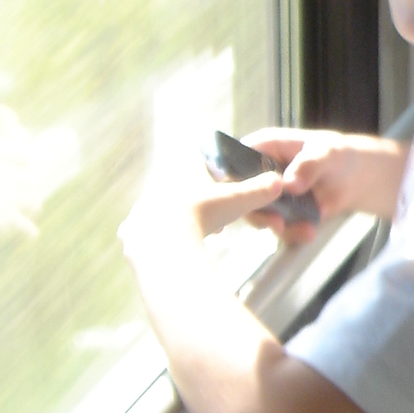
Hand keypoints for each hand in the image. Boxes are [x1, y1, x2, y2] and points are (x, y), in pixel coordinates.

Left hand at [119, 152, 291, 265]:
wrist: (163, 242)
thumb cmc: (201, 215)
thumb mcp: (237, 201)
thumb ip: (259, 190)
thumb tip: (280, 182)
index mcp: (182, 168)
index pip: (200, 162)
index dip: (216, 176)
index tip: (226, 190)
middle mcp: (160, 182)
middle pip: (186, 189)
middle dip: (204, 203)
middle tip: (219, 219)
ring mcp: (143, 206)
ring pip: (169, 210)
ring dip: (188, 221)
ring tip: (205, 234)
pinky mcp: (133, 230)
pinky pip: (153, 233)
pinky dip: (170, 240)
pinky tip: (182, 250)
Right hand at [240, 128, 409, 238]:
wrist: (355, 178)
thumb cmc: (338, 154)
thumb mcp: (328, 153)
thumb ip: (309, 165)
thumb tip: (290, 184)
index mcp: (263, 147)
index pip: (233, 160)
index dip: (229, 178)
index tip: (243, 197)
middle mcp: (259, 172)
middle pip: (240, 194)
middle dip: (256, 211)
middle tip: (276, 222)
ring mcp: (268, 195)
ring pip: (257, 215)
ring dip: (278, 226)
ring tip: (305, 229)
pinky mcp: (280, 213)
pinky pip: (278, 227)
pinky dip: (292, 233)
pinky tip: (309, 232)